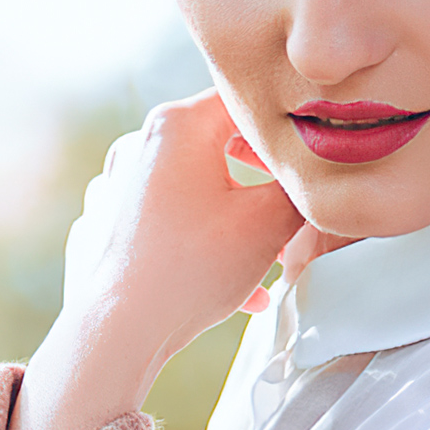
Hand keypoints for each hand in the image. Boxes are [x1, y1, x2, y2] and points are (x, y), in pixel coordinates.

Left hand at [0, 95, 303, 429]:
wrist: (120, 328)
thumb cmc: (193, 268)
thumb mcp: (271, 222)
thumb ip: (303, 187)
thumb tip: (318, 176)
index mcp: (178, 124)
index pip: (249, 100)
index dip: (290, 126)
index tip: (316, 156)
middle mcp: (142, 142)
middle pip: (224, 144)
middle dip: (265, 182)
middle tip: (296, 211)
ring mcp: (120, 181)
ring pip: (201, 187)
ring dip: (240, 219)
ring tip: (270, 261)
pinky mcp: (112, 220)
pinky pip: (172, 218)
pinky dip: (206, 241)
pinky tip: (238, 287)